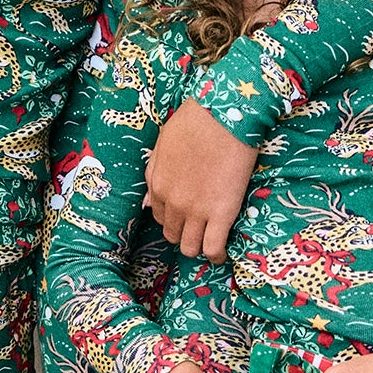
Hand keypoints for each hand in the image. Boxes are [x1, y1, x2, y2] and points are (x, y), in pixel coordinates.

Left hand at [146, 100, 256, 259]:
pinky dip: (217, 255)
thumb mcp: (162, 144)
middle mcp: (174, 203)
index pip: (158, 216)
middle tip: (198, 228)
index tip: (183, 217)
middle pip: (172, 234)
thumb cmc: (195, 122)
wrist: (223, 117)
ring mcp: (197, 211)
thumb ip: (154, 172)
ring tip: (209, 243)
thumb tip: (149, 199)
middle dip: (183, 233)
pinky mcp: (222, 214)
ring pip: (190, 247)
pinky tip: (221, 254)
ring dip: (198, 247)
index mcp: (158, 185)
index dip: (171, 218)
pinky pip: (213, 248)